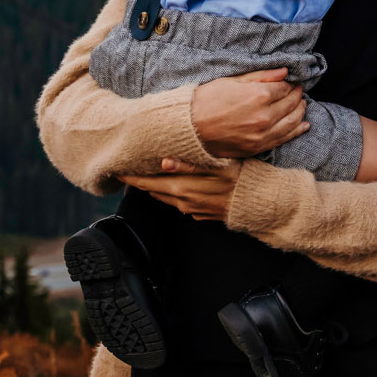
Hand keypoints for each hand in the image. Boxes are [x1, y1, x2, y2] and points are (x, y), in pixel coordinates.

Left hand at [118, 157, 241, 220]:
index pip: (148, 183)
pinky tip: (174, 182)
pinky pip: (180, 202)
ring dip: (155, 186)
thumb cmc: (241, 180)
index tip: (116, 169)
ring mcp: (192, 210)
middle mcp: (184, 202)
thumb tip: (163, 162)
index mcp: (183, 189)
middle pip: (153, 190)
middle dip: (139, 180)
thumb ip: (189, 165)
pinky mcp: (201, 214)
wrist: (260, 205)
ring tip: (145, 173)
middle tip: (126, 168)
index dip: (131, 176)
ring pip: (165, 197)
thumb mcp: (217, 167)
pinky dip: (172, 192)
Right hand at [190, 69, 308, 157]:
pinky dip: (297, 130)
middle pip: (291, 104)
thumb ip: (261, 76)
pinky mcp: (257, 147)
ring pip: (292, 122)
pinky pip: (284, 138)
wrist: (189, 127)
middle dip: (297, 95)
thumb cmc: (206, 100)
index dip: (290, 83)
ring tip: (302, 104)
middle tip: (298, 89)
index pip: (284, 88)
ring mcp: (262, 134)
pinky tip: (304, 125)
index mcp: (258, 96)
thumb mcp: (232, 81)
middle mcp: (264, 116)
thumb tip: (284, 72)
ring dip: (300, 111)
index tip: (292, 81)